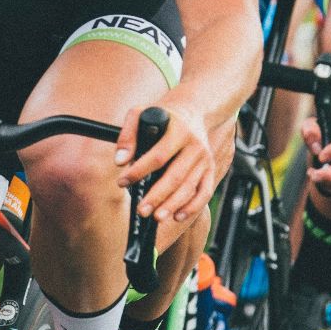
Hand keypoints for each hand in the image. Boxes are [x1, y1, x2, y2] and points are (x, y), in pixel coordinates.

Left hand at [115, 96, 215, 224]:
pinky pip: (204, 192)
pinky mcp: (210, 170)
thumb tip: (120, 161)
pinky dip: (192, 207)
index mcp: (179, 131)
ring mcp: (205, 159)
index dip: (138, 171)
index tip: (122, 181)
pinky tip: (177, 216)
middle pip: (175, 176)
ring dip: (172, 205)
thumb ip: (127, 135)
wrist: (193, 112)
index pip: (157, 156)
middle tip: (141, 210)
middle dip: (156, 196)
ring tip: (156, 217)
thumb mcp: (141, 114)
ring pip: (189, 187)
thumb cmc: (162, 117)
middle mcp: (195, 146)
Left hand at [302, 113, 330, 196]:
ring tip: (315, 175)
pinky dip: (330, 189)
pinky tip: (323, 181)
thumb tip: (316, 147)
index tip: (320, 157)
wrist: (327, 151)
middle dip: (329, 173)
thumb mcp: (310, 128)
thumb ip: (310, 131)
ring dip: (326, 182)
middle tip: (313, 175)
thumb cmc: (319, 137)